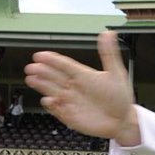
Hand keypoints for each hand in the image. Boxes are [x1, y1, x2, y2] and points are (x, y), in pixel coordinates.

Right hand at [25, 31, 139, 144]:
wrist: (123, 121)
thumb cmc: (120, 98)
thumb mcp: (116, 73)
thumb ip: (109, 54)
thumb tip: (108, 33)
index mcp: (83, 75)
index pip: (64, 65)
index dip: (52, 60)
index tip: (40, 55)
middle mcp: (75, 87)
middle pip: (54, 77)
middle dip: (42, 71)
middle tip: (31, 67)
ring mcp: (72, 101)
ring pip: (52, 91)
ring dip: (42, 85)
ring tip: (31, 79)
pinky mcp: (71, 116)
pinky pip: (57, 109)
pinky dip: (52, 106)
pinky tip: (47, 100)